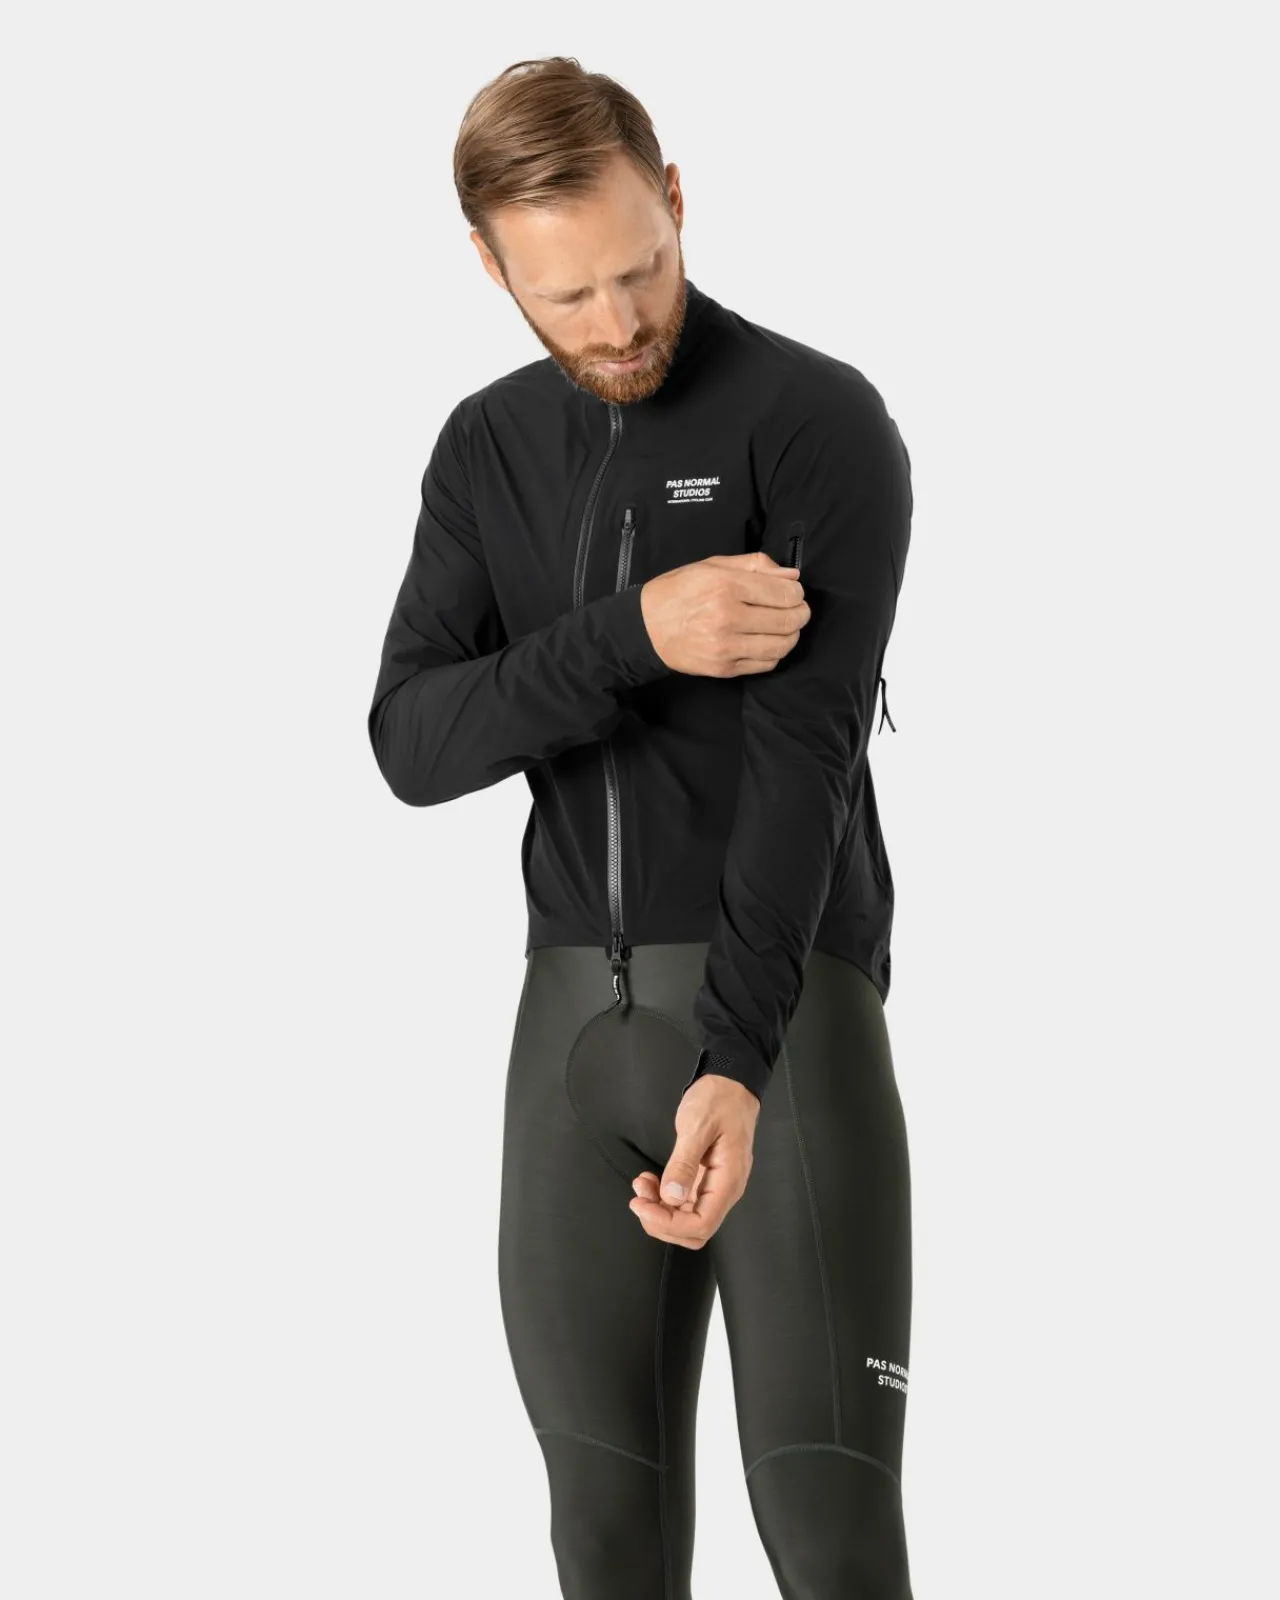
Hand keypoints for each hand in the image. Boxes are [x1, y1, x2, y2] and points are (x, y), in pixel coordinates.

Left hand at [628, 1074, 759, 1247]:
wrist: (731, 1084)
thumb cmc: (718, 1100)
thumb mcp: (697, 1126)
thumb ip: (684, 1163)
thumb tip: (671, 1197)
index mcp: (728, 1181)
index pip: (701, 1225)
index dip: (669, 1224)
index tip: (642, 1205)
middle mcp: (724, 1191)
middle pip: (693, 1231)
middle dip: (661, 1222)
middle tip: (639, 1198)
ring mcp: (714, 1188)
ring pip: (686, 1220)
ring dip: (659, 1211)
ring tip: (641, 1185)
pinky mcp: (704, 1181)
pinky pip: (683, 1203)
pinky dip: (663, 1199)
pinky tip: (650, 1182)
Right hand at [639, 552, 807, 676]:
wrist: (646, 627)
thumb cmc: (679, 591)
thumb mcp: (713, 565)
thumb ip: (755, 565)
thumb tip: (792, 576)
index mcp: (727, 586)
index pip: (786, 594)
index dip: (797, 593)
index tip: (794, 593)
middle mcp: (728, 617)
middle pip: (789, 620)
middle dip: (801, 614)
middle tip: (798, 610)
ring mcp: (727, 646)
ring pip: (782, 645)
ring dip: (792, 635)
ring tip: (786, 627)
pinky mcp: (724, 668)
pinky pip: (766, 664)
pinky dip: (775, 653)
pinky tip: (767, 642)